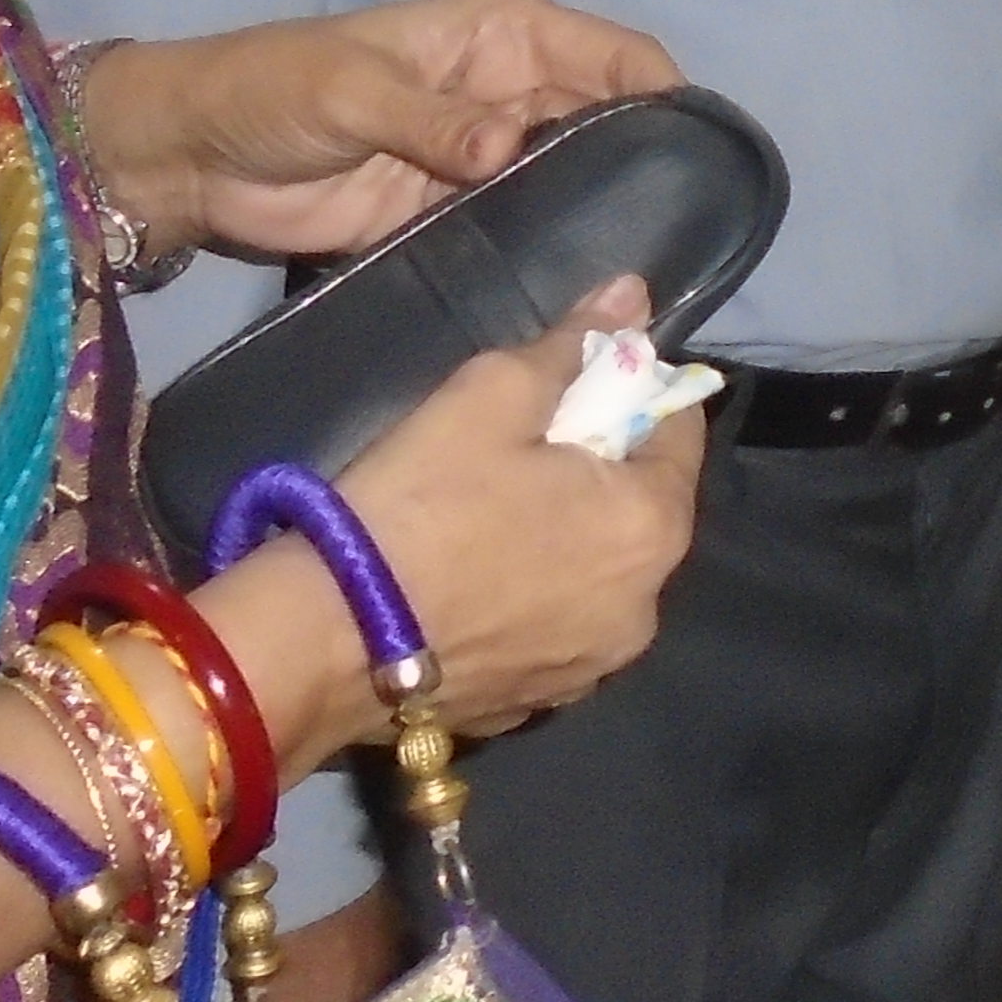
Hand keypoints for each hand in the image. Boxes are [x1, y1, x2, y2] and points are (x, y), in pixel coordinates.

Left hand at [76, 0, 684, 266]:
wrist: (190, 157)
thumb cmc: (271, 88)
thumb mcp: (351, 90)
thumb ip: (433, 120)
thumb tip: (513, 146)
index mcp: (502, 35)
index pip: (613, 54)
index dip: (664, 94)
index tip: (701, 154)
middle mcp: (513, 91)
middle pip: (606, 122)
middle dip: (643, 163)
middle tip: (679, 230)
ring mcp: (488, 159)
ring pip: (570, 182)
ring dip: (599, 215)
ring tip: (640, 267)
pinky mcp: (456, 217)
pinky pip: (521, 231)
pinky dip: (548, 253)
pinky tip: (576, 287)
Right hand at [317, 281, 705, 736]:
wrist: (324, 639)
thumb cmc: (420, 501)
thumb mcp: (490, 394)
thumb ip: (571, 344)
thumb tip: (635, 295)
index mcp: (654, 528)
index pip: (678, 430)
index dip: (631, 393)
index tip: (575, 383)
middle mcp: (645, 608)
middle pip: (640, 509)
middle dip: (597, 471)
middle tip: (518, 447)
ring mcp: (591, 668)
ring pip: (597, 575)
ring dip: (565, 541)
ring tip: (487, 516)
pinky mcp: (535, 706)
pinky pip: (550, 629)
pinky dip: (528, 601)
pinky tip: (469, 581)